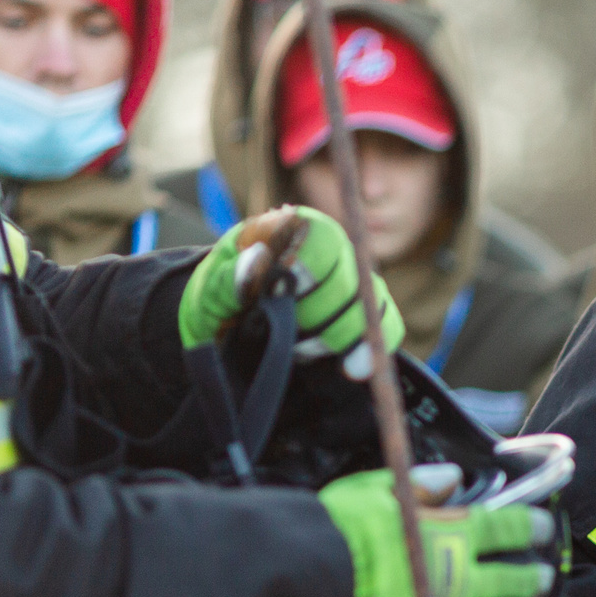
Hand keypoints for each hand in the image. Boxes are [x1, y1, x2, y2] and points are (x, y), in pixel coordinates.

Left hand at [179, 207, 403, 376]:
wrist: (226, 331)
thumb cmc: (217, 303)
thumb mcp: (207, 291)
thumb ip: (227, 279)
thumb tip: (256, 261)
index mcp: (292, 230)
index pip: (324, 239)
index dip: (311, 270)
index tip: (282, 296)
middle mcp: (331, 250)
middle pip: (353, 280)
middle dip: (322, 318)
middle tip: (288, 339)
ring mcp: (352, 282)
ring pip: (373, 307)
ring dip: (342, 339)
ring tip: (302, 354)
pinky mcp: (364, 314)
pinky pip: (388, 327)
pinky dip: (372, 350)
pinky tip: (347, 367)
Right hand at [318, 469, 554, 596]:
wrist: (309, 591)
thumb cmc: (339, 534)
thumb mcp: (375, 493)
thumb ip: (418, 486)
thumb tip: (452, 478)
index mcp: (454, 535)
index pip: (507, 528)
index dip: (531, 526)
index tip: (545, 527)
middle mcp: (460, 581)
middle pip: (511, 581)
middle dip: (531, 578)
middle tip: (546, 577)